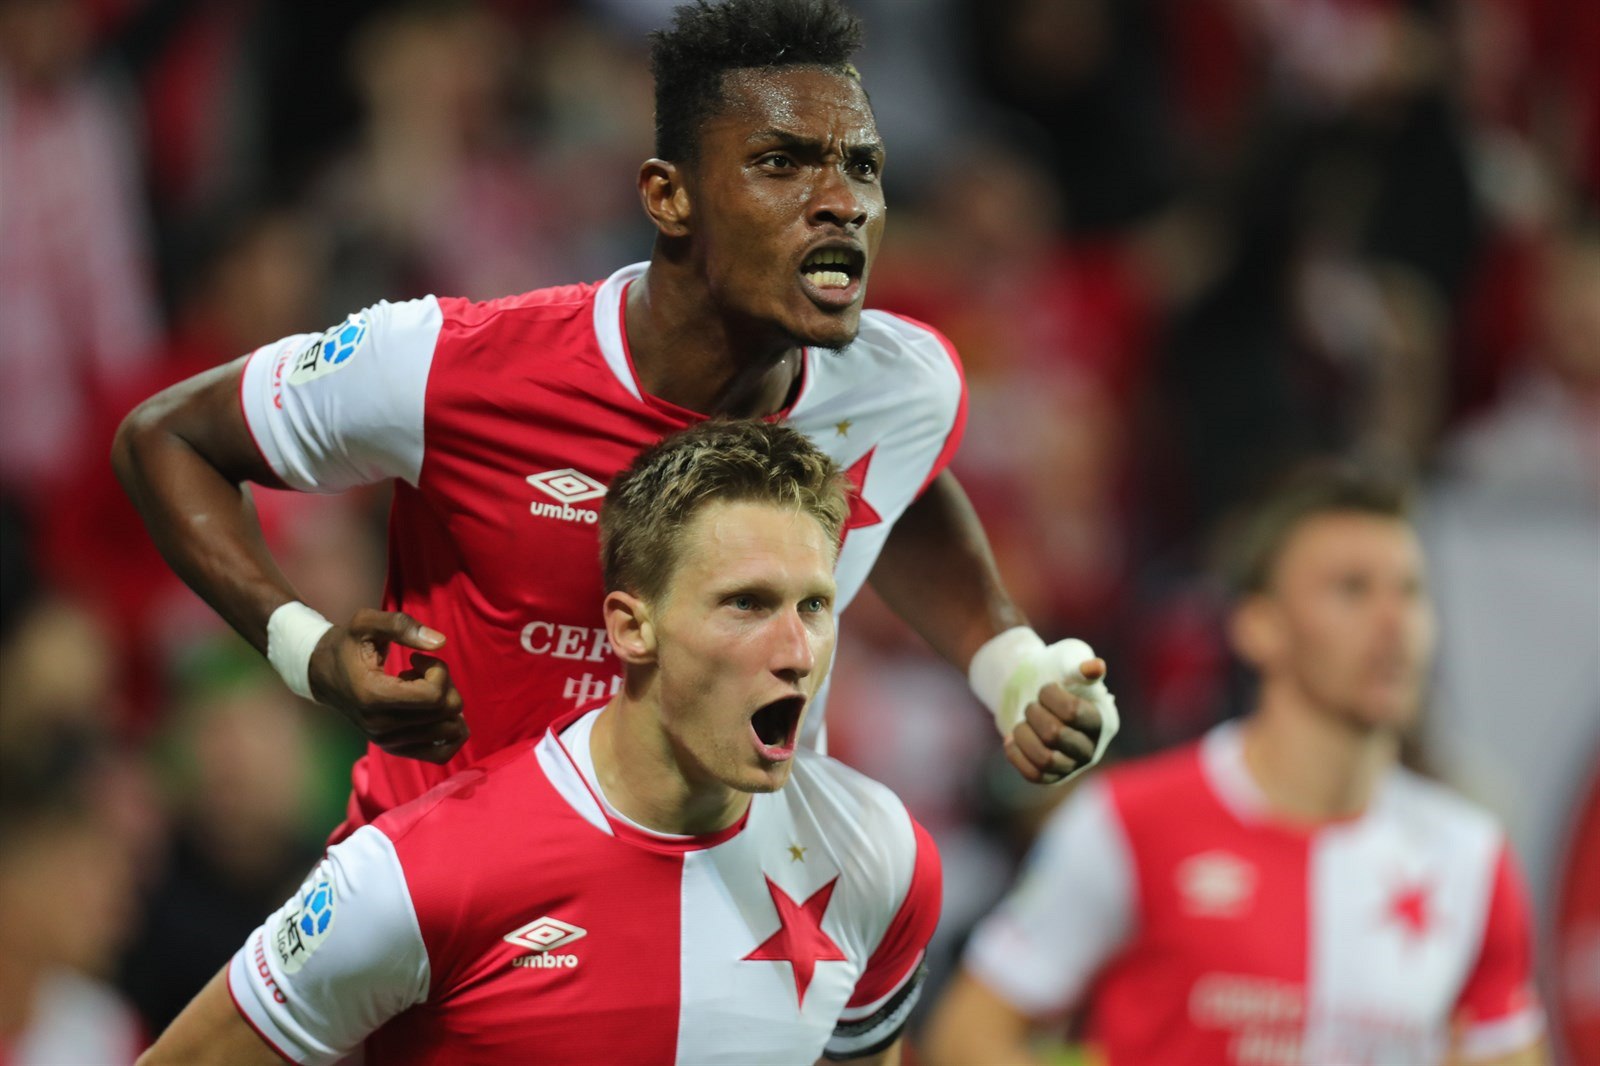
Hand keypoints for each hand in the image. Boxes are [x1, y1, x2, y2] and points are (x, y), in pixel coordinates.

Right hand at [308, 608, 467, 762]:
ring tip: (423, 690)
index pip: (433, 696)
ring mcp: (388, 742)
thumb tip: (440, 642)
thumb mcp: (366, 623)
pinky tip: (437, 710)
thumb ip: (401, 625)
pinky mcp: (395, 749)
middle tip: (423, 672)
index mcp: (373, 696)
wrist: (325, 674)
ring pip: (450, 731)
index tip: (419, 659)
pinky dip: (452, 733)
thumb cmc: (347, 645)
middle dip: (445, 684)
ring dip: (447, 704)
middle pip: (445, 712)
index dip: (438, 671)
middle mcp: (381, 726)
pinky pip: (441, 754)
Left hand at [999, 640, 1118, 784]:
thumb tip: (1096, 667)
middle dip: (1034, 713)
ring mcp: (1072, 766)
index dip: (1050, 696)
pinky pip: (1032, 774)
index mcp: (1103, 720)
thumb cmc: (1053, 670)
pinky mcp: (1051, 777)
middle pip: (1054, 736)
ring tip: (1022, 721)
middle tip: (1032, 704)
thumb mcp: (1067, 659)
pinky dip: (1016, 753)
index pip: (1072, 712)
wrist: (1027, 687)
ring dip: (1024, 734)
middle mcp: (1092, 748)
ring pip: (1044, 760)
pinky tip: (1012, 738)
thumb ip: (1080, 665)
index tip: (1046, 687)